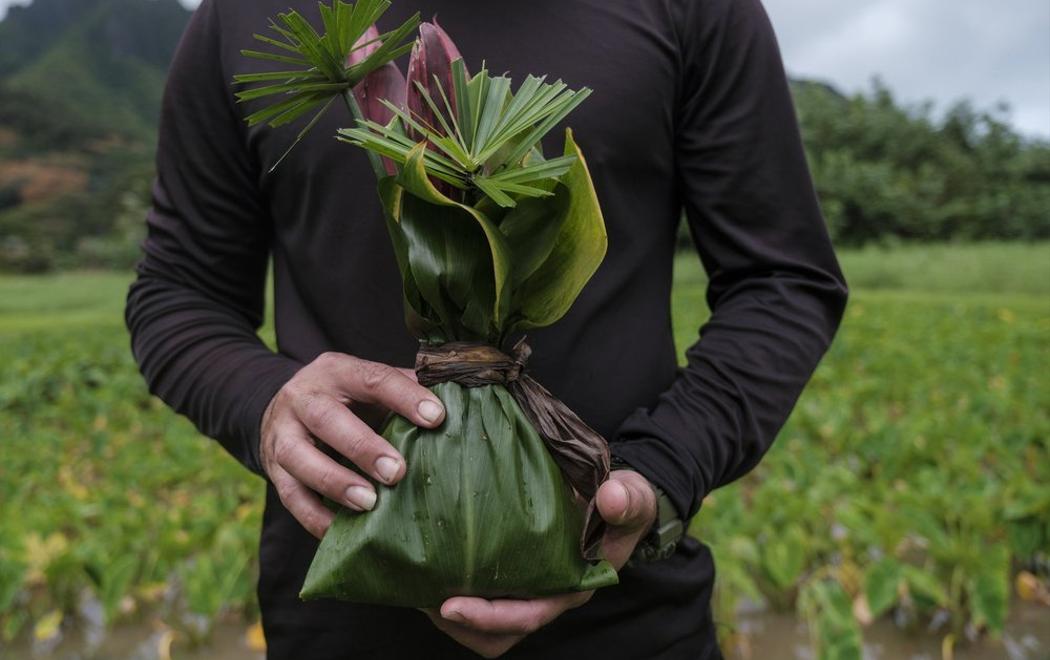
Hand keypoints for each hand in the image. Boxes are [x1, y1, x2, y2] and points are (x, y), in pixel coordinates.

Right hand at [260, 352, 445, 537]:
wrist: (282, 408)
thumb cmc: (345, 400)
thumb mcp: (368, 386)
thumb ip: (404, 391)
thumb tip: (456, 405)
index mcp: (337, 371)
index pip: (372, 378)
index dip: (404, 397)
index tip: (436, 418)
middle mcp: (304, 398)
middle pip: (328, 418)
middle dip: (363, 447)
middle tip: (397, 473)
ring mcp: (282, 434)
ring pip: (301, 458)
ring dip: (336, 483)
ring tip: (370, 504)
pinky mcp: (273, 470)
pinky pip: (291, 497)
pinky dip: (315, 517)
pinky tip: (341, 532)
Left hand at [422, 469, 657, 657]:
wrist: (618, 499)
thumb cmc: (623, 503)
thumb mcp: (631, 498)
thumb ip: (626, 500)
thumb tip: (609, 497)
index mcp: (572, 586)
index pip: (528, 615)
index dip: (488, 616)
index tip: (451, 604)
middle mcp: (547, 596)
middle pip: (497, 634)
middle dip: (457, 624)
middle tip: (420, 596)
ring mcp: (527, 588)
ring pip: (483, 624)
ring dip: (449, 612)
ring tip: (416, 584)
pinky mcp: (512, 574)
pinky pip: (478, 594)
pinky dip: (451, 587)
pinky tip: (429, 561)